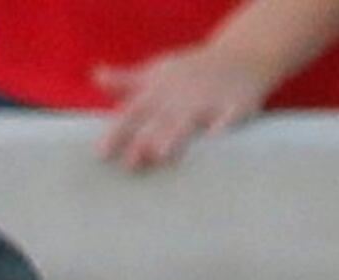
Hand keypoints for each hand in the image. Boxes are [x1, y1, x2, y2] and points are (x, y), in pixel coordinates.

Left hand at [95, 41, 271, 169]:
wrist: (242, 56)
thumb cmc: (190, 71)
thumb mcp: (156, 72)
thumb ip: (126, 81)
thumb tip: (96, 76)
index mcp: (158, 91)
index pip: (132, 112)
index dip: (116, 132)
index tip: (100, 155)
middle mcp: (180, 95)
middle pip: (158, 120)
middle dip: (143, 140)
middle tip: (130, 165)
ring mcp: (207, 98)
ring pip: (188, 119)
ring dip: (175, 134)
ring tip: (162, 155)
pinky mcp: (235, 103)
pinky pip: (229, 115)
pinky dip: (223, 124)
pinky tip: (215, 138)